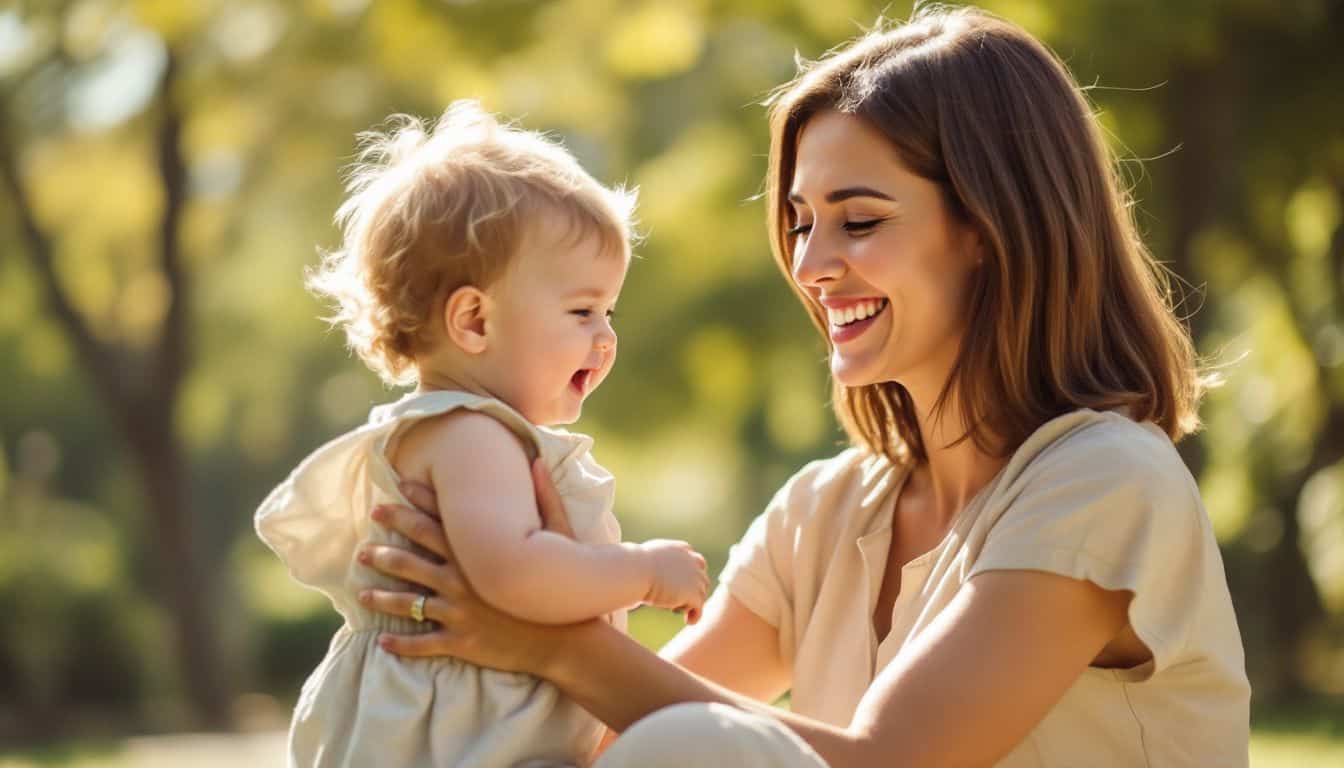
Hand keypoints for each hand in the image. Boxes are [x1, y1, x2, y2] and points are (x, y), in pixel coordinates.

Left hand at [356, 458, 575, 673]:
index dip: (414, 502)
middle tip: (362, 543)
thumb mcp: (560, 536)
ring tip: (361, 593)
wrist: (566, 641)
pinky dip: (400, 645)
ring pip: (407, 603)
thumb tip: (535, 461)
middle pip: (409, 560)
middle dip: (383, 550)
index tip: (395, 488)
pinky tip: (382, 643)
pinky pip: (422, 644)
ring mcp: (457, 613)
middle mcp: (459, 581)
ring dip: (380, 598)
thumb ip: (545, 498)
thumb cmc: (561, 588)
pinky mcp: (460, 642)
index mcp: (477, 553)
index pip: (437, 520)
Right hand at [637, 539, 709, 623]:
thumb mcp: (649, 557)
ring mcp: (695, 577)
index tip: (683, 585)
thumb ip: (657, 563)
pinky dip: (695, 615)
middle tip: (681, 600)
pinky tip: (688, 621)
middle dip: (694, 590)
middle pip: (702, 579)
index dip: (692, 575)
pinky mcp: (693, 593)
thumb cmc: (634, 565)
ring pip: (701, 594)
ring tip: (676, 610)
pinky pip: (699, 607)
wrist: (636, 570)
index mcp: (683, 549)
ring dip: (693, 603)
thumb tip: (652, 570)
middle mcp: (692, 560)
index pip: (697, 561)